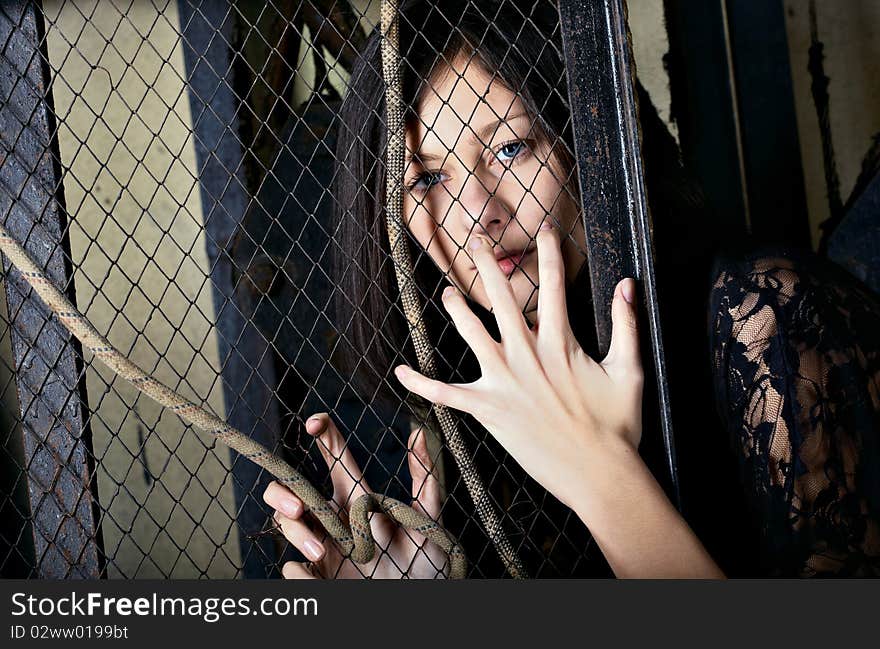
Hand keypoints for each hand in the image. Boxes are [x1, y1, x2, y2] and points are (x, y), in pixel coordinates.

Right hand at [262, 413, 447, 578]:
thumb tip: (418, 433)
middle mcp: (333, 518)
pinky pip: (292, 569)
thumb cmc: (426, 561)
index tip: (315, 423)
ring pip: (285, 524)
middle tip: (298, 506)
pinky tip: (316, 580)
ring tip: (320, 552)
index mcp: (357, 498)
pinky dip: (301, 573)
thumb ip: (423, 479)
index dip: (322, 433)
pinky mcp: (317, 577)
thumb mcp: (426, 519)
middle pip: (289, 489)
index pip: (333, 457)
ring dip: (295, 534)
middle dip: (281, 491)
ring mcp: (321, 546)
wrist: (419, 603)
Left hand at [393, 224, 643, 511]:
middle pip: (502, 300)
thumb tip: (628, 285)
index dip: (550, 254)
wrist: (599, 474)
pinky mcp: (488, 410)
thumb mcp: (630, 370)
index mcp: (561, 342)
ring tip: (448, 293)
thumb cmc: (617, 426)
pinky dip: (422, 384)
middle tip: (476, 242)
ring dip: (458, 310)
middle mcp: (527, 355)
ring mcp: (504, 381)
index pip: (554, 286)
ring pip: (472, 334)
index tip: (546, 230)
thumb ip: (627, 325)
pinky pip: (446, 394)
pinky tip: (400, 373)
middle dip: (488, 266)